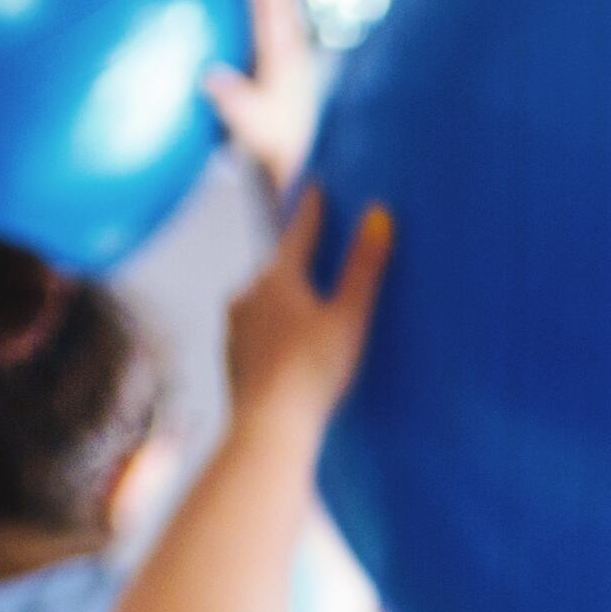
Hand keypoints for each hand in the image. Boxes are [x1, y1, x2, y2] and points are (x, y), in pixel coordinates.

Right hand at [203, 0, 326, 190]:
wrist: (298, 184)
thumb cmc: (278, 162)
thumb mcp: (257, 135)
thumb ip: (237, 107)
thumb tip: (213, 79)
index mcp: (283, 65)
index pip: (271, 6)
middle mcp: (291, 63)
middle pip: (280, 1)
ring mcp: (289, 73)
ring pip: (280, 16)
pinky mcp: (283, 85)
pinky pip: (272, 34)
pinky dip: (266, 12)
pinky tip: (257, 13)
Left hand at [228, 184, 390, 429]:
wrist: (268, 426)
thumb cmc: (314, 371)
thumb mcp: (349, 317)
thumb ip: (364, 266)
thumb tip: (379, 214)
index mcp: (277, 277)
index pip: (299, 232)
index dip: (312, 209)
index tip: (316, 184)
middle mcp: (247, 293)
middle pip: (277, 266)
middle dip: (294, 258)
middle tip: (309, 247)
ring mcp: (234, 327)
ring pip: (260, 300)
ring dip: (279, 297)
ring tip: (297, 303)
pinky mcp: (231, 357)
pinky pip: (253, 331)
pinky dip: (269, 330)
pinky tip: (280, 344)